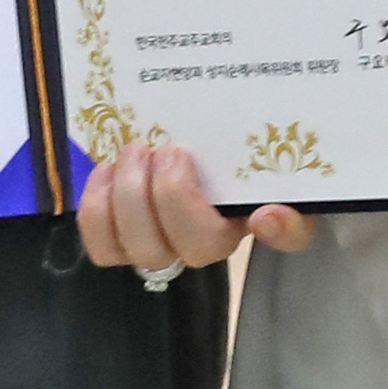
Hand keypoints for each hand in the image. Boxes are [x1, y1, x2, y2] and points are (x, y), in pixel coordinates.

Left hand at [74, 140, 312, 276]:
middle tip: (167, 150)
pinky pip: (103, 246)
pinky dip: (98, 207)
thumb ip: (266, 156)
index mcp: (256, 207)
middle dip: (175, 197)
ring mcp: (163, 244)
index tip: (265, 210)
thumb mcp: (235, 136)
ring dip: (132, 199)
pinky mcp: (120, 241)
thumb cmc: (199, 139)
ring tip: (133, 153)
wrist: (155, 138)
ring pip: (146, 251)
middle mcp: (211, 238)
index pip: (289, 235)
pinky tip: (106, 171)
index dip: (281, 231)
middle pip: (198, 248)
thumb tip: (269, 215)